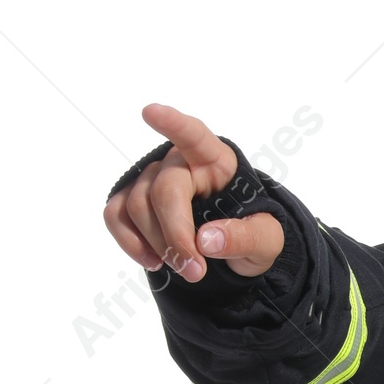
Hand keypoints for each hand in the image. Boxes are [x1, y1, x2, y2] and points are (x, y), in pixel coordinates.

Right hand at [103, 103, 283, 282]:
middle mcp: (181, 163)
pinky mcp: (133, 201)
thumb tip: (205, 241)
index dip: (173, 124)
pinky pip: (116, 214)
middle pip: (163, 190)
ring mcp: (153, 179)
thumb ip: (243, 238)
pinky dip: (129, 242)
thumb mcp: (266, 240)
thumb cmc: (253, 233)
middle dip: (175, 235)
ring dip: (158, 244)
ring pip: (137, 205)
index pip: (194, 136)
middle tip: (195, 271)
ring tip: (184, 269)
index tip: (150, 112)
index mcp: (218, 161)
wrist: (237, 252)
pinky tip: (153, 261)